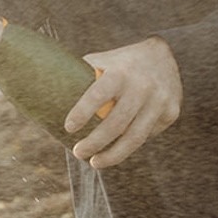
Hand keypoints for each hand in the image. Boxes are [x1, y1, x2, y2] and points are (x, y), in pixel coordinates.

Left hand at [68, 37, 182, 167]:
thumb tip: (46, 91)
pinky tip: (117, 149)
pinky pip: (147, 136)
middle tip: (78, 152)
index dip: (82, 112)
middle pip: (116, 124)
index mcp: (121, 72)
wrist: (167, 55)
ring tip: (94, 162)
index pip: (98, 95)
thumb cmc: (123, 62)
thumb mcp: (104, 61)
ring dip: (112, 155)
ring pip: (134, 138)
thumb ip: (82, 74)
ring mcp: (159, 101)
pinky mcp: (171, 112)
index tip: (68, 128)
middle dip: (94, 143)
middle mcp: (142, 86)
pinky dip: (129, 145)